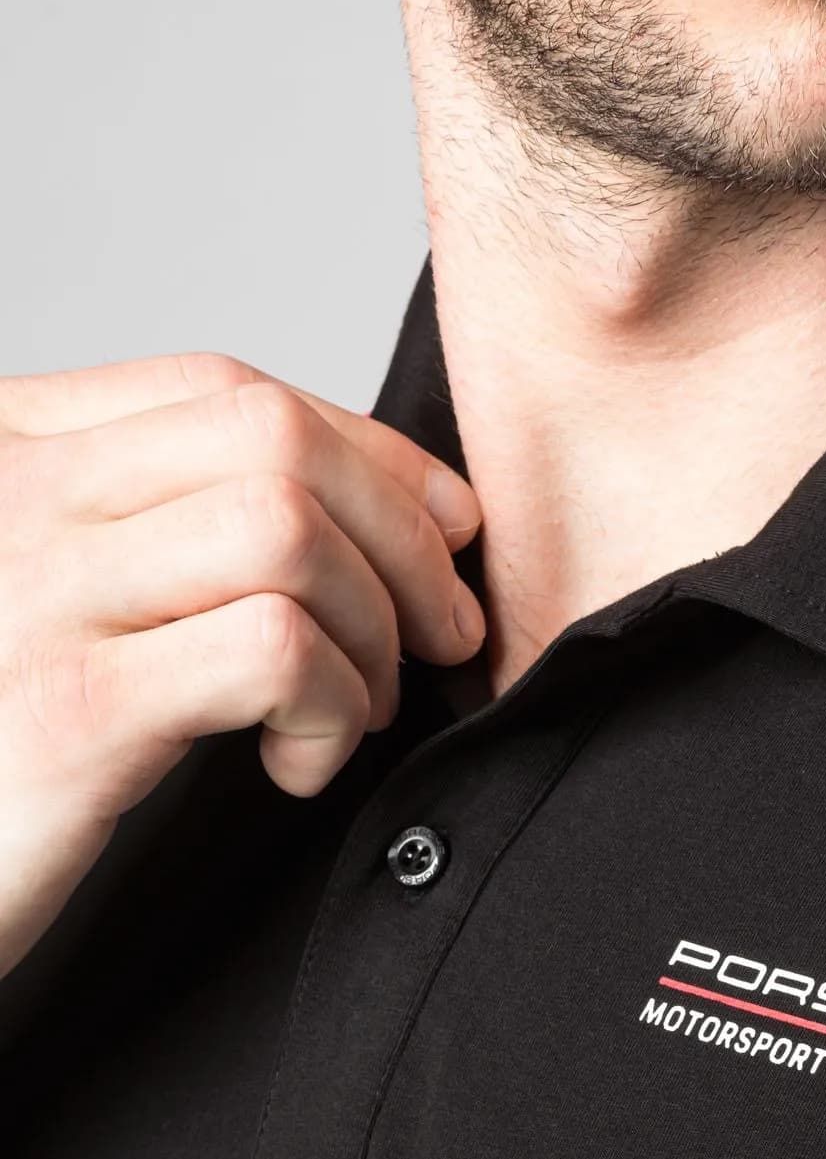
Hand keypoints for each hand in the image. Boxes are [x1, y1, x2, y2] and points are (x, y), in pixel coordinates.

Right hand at [0, 351, 484, 982]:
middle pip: (275, 441)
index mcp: (15, 451)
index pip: (231, 393)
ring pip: (286, 531)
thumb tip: (385, 509)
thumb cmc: (4, 755)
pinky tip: (296, 765)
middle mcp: (15, 496)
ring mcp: (37, 592)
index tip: (448, 531)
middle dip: (403, 540)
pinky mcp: (72, 708)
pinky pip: (273, 650)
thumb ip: (173, 534)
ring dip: (370, 630)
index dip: (374, 457)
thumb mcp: (73, 607)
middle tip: (438, 635)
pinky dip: (330, 709)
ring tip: (355, 710)